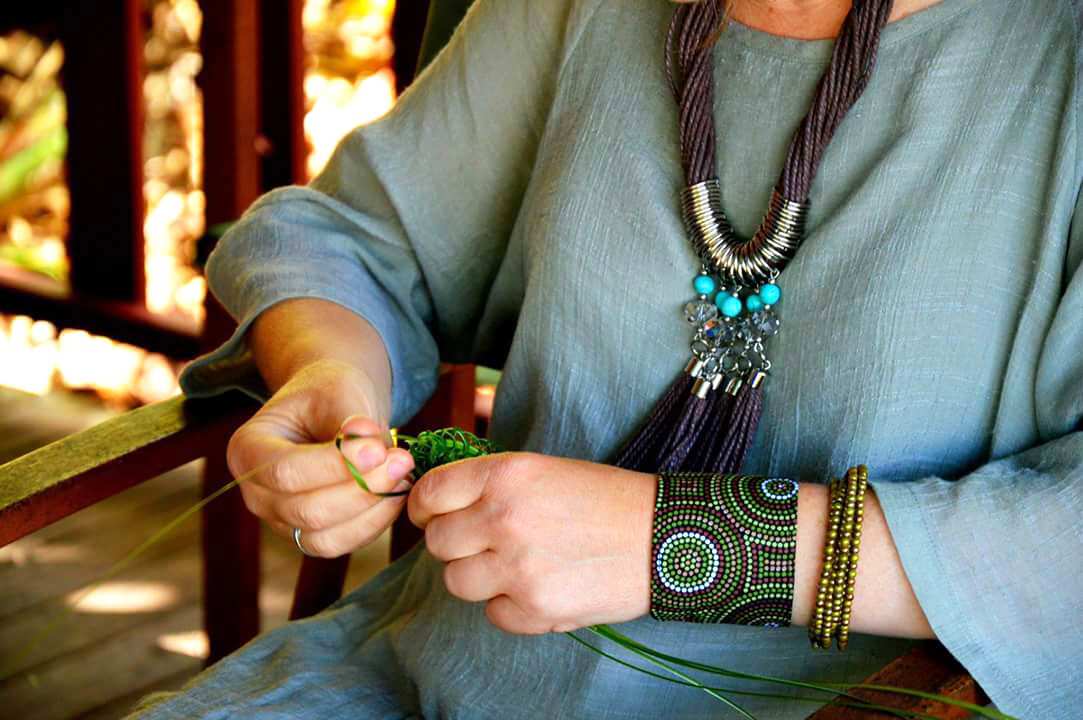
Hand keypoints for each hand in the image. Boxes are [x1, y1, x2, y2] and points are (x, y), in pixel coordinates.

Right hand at [226, 359, 414, 557]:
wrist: (333, 408)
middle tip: (402, 460)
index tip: (378, 449)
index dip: (334, 466)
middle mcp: (256, 493)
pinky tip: (397, 493)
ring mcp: (281, 520)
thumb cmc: (329, 394)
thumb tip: (371, 448)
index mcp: (247, 449)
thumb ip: (352, 420)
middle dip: (361, 489)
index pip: (286, 472)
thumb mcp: (338, 391)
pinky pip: (343, 544)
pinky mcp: (311, 535)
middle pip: (306, 511)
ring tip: (403, 475)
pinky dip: (375, 522)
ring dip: (371, 510)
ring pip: (325, 538)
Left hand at [408, 452, 656, 633]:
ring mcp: (518, 567)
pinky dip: (511, 607)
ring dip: (478, 577)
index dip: (422, 506)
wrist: (665, 537)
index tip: (428, 515)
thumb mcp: (545, 469)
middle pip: (438, 542)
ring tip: (513, 566)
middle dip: (455, 544)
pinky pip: (494, 615)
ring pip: (456, 582)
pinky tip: (540, 587)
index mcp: (506, 474)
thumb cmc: (606, 499)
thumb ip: (492, 485)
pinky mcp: (536, 609)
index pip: (431, 492)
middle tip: (483, 543)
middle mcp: (504, 518)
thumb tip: (439, 504)